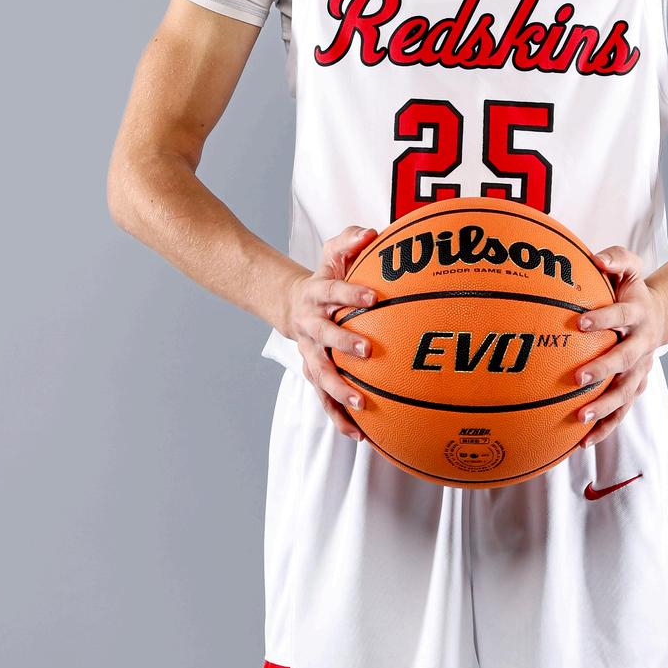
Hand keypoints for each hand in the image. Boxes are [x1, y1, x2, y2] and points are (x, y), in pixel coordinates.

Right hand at [280, 224, 379, 440]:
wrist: (293, 307)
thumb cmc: (325, 279)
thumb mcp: (333, 256)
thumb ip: (349, 241)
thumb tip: (370, 232)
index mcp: (317, 296)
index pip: (333, 291)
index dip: (351, 293)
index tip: (374, 297)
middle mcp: (311, 327)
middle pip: (324, 337)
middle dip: (344, 344)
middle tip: (367, 351)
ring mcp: (312, 354)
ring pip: (321, 376)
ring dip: (338, 391)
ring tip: (359, 406)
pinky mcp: (316, 375)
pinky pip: (326, 399)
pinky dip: (339, 418)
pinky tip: (360, 435)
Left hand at [572, 246, 667, 448]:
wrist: (659, 317)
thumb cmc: (633, 291)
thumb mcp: (631, 268)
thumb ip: (616, 259)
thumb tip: (596, 258)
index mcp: (638, 315)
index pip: (621, 316)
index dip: (604, 318)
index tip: (580, 322)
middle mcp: (641, 345)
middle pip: (624, 361)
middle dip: (602, 370)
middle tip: (577, 378)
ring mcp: (639, 371)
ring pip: (624, 394)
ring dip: (603, 408)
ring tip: (579, 419)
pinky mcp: (634, 388)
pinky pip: (620, 412)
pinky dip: (603, 428)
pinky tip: (580, 443)